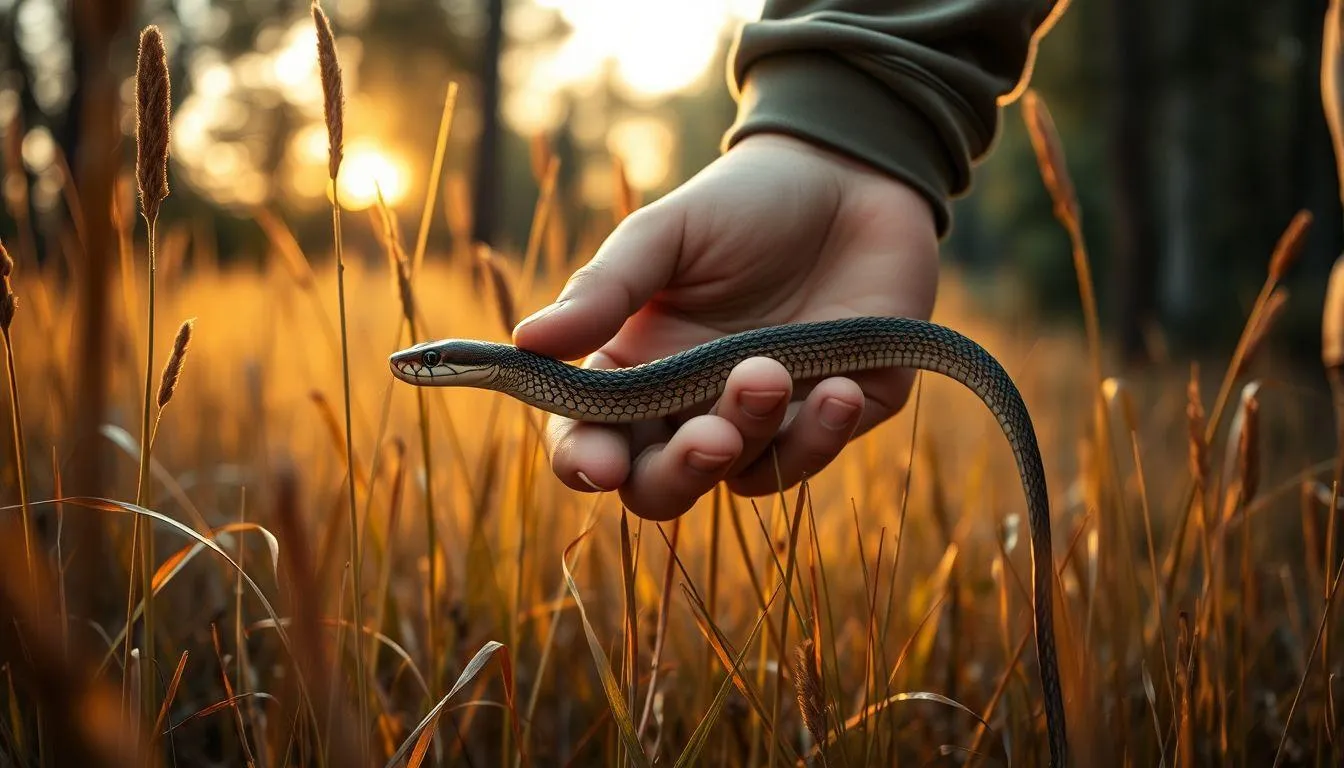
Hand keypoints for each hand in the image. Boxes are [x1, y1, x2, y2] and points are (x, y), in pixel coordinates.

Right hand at [511, 133, 938, 520]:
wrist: (852, 180)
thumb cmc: (744, 204)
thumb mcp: (666, 234)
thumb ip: (604, 290)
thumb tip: (527, 341)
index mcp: (635, 369)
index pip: (589, 437)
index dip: (584, 462)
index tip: (600, 466)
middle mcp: (690, 408)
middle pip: (660, 487)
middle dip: (679, 476)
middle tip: (712, 437)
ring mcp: (761, 421)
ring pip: (740, 477)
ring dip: (754, 435)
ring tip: (773, 369)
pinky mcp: (830, 419)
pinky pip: (811, 457)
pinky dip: (821, 434)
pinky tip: (842, 388)